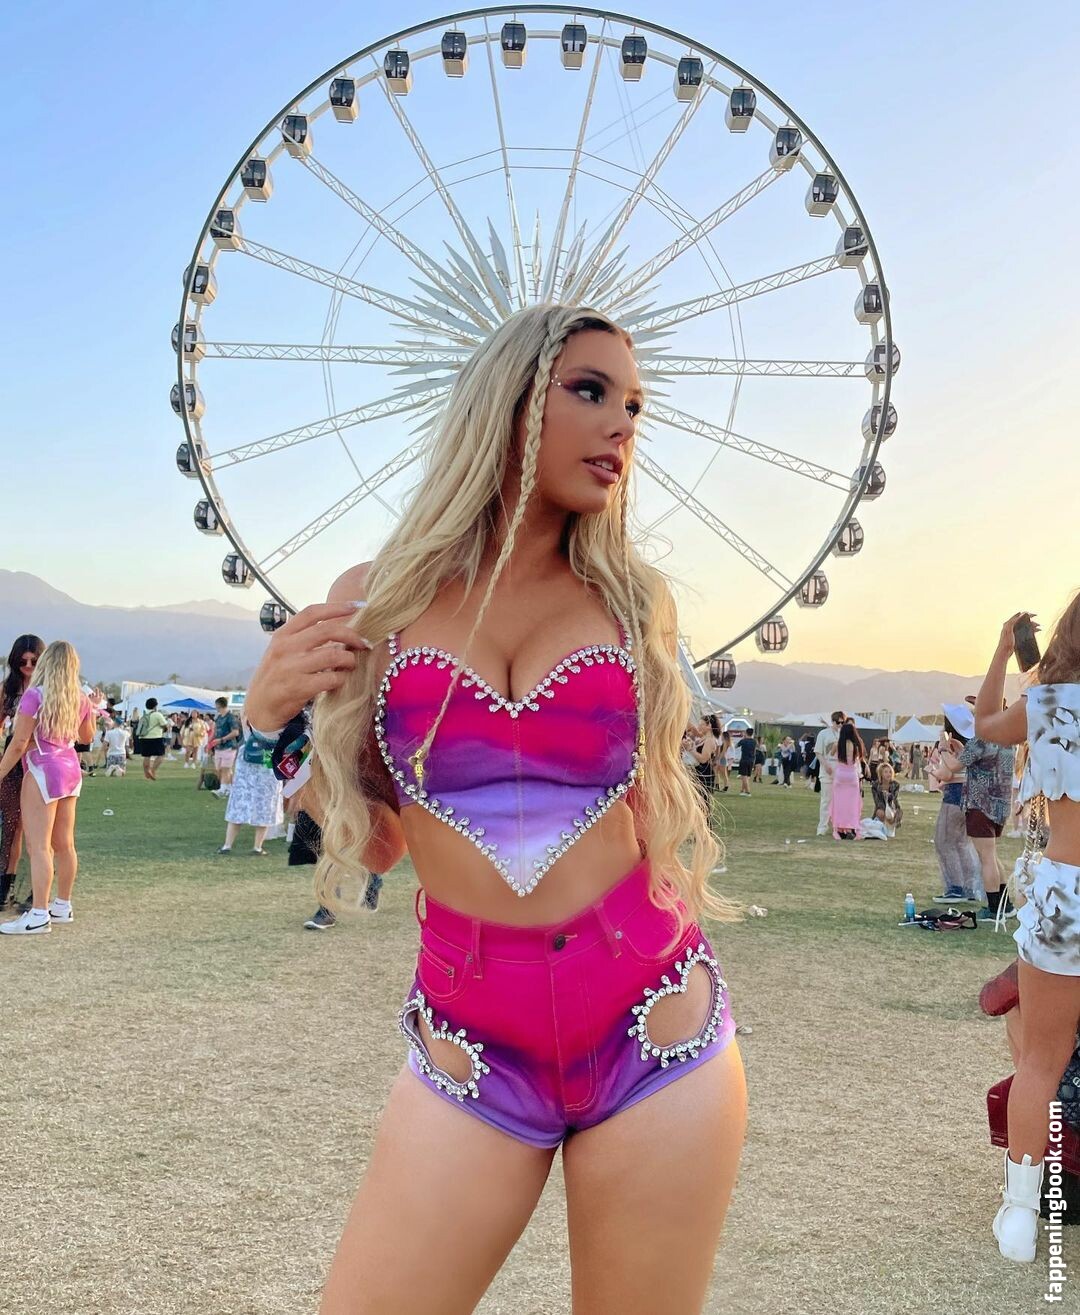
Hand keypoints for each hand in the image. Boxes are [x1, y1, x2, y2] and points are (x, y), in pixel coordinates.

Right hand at [244, 602, 372, 730]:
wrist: (258, 707)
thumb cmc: (276, 676)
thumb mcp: (283, 651)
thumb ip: (303, 638)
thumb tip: (339, 629)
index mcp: (283, 634)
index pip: (312, 612)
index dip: (337, 607)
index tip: (357, 606)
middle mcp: (285, 647)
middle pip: (326, 631)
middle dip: (351, 635)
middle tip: (364, 643)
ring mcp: (290, 667)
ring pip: (332, 655)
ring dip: (349, 660)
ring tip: (351, 664)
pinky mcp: (297, 688)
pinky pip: (330, 679)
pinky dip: (341, 679)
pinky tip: (340, 680)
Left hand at [998, 611, 1037, 656]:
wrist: (1004, 651)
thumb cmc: (1006, 641)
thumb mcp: (1009, 629)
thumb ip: (1013, 621)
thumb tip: (1021, 614)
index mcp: (1008, 623)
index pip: (1019, 615)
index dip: (1028, 614)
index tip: (1035, 615)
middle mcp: (1011, 626)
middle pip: (1024, 621)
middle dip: (1032, 621)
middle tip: (1038, 624)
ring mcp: (1014, 631)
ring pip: (1025, 626)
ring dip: (1032, 626)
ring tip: (1039, 628)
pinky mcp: (1016, 636)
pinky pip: (1025, 631)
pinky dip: (1031, 630)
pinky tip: (1036, 631)